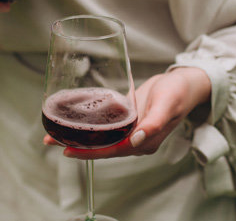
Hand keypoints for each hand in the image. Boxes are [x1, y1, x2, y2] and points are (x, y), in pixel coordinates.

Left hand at [43, 67, 211, 158]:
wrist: (185, 83)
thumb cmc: (179, 93)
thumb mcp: (167, 105)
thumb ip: (153, 123)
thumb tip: (136, 140)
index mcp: (144, 142)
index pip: (111, 151)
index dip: (89, 152)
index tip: (67, 149)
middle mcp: (136, 140)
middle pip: (102, 147)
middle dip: (77, 145)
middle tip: (49, 138)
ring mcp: (131, 131)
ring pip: (101, 137)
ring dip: (80, 135)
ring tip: (55, 131)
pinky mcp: (128, 120)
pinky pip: (106, 126)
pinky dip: (90, 125)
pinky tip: (75, 120)